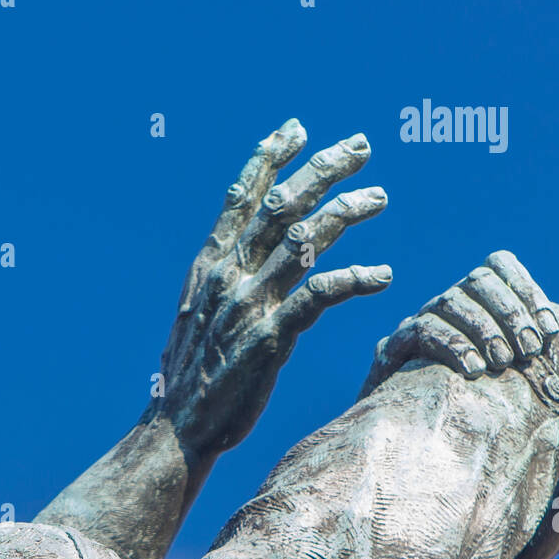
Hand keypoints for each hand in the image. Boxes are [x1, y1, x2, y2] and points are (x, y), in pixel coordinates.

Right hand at [155, 118, 390, 456]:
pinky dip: (354, 279)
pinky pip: (320, 295)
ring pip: (305, 239)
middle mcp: (229, 275)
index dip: (270, 158)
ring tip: (379, 197)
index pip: (241, 197)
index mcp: (209, 266)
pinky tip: (381, 274)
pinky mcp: (270, 338)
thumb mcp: (197, 316)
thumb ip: (220, 283)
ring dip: (346, 212)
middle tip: (361, 146)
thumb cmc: (192, 379)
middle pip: (281, 205)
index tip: (298, 128)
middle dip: (323, 169)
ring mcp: (249, 305)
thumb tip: (237, 262)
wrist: (177, 429)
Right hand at [360, 251, 558, 392]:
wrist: (405, 432)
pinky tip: (474, 370)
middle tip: (529, 351)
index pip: (500, 265)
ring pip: (452, 302)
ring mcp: (419, 320)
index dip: (529, 291)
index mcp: (474, 300)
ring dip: (484, 330)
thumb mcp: (504, 386)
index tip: (551, 331)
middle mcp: (447, 303)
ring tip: (504, 363)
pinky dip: (453, 346)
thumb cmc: (464, 407)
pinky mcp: (395, 346)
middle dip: (510, 314)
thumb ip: (531, 373)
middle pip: (479, 279)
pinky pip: (424, 331)